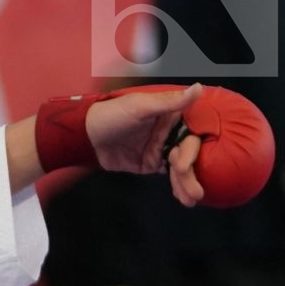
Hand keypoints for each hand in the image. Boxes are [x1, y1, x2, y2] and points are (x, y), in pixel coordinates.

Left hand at [85, 84, 205, 204]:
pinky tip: (183, 197)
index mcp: (170, 115)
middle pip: (189, 153)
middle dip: (192, 173)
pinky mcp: (151, 164)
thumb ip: (170, 101)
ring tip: (191, 198)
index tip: (184, 163)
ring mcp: (160, 148)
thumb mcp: (141, 106)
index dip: (192, 149)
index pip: (192, 132)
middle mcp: (169, 131)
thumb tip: (198, 87)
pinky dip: (177, 186)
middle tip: (196, 191)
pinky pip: (169, 175)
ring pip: (181, 167)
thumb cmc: (112, 115)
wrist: (86, 136)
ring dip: (188, 182)